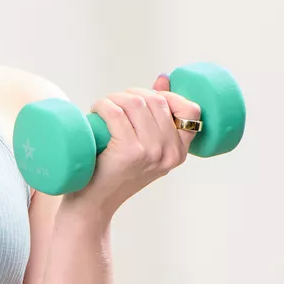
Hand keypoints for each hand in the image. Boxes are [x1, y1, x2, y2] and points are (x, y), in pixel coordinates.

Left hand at [65, 74, 202, 220]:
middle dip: (131, 94)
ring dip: (113, 98)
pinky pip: (115, 112)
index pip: (191, 111)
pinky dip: (102, 105)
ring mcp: (150, 153)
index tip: (145, 98)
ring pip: (135, 102)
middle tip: (112, 105)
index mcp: (179, 153)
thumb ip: (156, 115)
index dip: (167, 96)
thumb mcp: (144, 146)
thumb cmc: (114, 173)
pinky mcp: (128, 152)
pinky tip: (95, 112)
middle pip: (156, 100)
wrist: (92, 205)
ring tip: (102, 109)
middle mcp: (169, 153)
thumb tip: (163, 78)